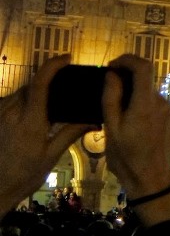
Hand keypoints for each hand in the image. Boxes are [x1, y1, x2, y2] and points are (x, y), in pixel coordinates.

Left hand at [0, 54, 92, 211]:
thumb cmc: (25, 176)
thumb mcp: (51, 157)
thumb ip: (70, 133)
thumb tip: (94, 119)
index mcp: (30, 121)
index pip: (40, 84)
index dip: (53, 66)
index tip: (67, 58)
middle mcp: (11, 113)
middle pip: (30, 86)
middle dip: (46, 84)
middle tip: (63, 94)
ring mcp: (0, 116)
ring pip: (19, 93)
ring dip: (33, 94)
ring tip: (46, 109)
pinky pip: (9, 102)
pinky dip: (22, 102)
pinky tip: (29, 117)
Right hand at [102, 54, 169, 225]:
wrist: (153, 182)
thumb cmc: (127, 158)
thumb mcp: (111, 129)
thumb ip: (111, 98)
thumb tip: (113, 74)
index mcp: (147, 104)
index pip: (143, 67)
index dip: (127, 60)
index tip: (112, 67)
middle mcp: (165, 103)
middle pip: (146, 83)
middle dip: (128, 85)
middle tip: (111, 100)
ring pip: (152, 96)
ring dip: (138, 100)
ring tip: (125, 121)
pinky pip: (160, 107)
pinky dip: (148, 109)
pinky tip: (140, 128)